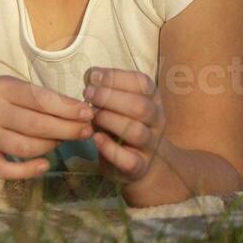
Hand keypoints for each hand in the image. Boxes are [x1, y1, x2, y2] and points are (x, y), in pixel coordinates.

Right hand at [0, 75, 94, 179]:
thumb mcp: (13, 91)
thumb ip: (41, 99)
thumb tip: (80, 113)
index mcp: (1, 88)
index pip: (41, 99)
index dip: (68, 109)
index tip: (88, 114)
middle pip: (37, 125)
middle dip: (67, 129)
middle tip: (86, 132)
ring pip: (26, 147)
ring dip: (50, 147)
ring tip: (61, 142)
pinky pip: (7, 170)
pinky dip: (29, 170)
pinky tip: (44, 165)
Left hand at [83, 67, 166, 182]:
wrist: (141, 163)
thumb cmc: (122, 124)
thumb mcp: (118, 103)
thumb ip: (106, 89)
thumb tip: (91, 75)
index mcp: (152, 100)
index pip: (142, 83)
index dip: (116, 77)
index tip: (93, 77)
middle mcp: (156, 121)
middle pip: (141, 106)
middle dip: (110, 97)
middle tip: (87, 94)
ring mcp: (150, 145)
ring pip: (137, 131)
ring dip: (110, 120)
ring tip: (91, 116)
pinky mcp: (139, 167)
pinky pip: (130, 160)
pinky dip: (111, 149)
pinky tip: (96, 139)